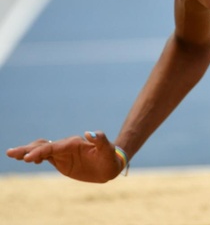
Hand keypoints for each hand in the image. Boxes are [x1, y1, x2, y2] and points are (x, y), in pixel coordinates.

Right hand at [6, 131, 123, 182]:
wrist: (111, 165)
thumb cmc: (110, 157)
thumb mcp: (108, 150)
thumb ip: (101, 140)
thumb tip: (89, 132)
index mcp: (74, 143)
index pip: (53, 147)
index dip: (40, 152)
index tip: (28, 159)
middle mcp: (65, 146)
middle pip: (43, 146)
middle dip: (27, 149)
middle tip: (11, 153)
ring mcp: (62, 153)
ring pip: (41, 150)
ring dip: (27, 152)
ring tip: (13, 154)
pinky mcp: (61, 161)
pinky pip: (45, 157)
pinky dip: (35, 157)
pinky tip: (28, 160)